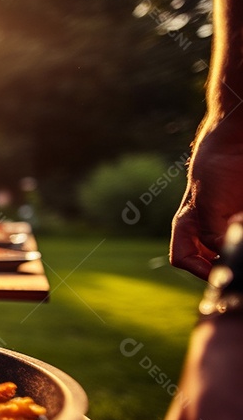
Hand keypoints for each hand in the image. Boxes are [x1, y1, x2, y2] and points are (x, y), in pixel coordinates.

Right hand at [170, 135, 242, 279]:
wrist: (238, 147)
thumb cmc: (213, 171)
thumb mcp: (205, 205)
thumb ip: (211, 233)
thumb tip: (225, 256)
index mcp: (188, 228)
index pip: (183, 259)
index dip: (199, 269)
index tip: (221, 272)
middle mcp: (207, 231)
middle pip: (209, 261)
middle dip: (222, 264)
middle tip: (236, 260)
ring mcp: (228, 227)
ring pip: (230, 253)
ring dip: (237, 253)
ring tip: (240, 245)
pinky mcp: (241, 221)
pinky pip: (240, 239)